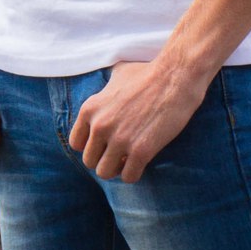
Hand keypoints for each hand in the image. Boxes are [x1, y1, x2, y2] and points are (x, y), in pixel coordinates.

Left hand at [67, 59, 204, 181]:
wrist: (175, 77)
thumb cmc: (148, 73)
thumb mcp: (116, 75)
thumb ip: (106, 87)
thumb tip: (107, 84)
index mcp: (90, 109)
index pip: (75, 143)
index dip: (90, 146)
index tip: (104, 144)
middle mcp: (100, 125)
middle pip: (89, 161)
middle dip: (103, 160)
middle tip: (119, 154)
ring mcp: (120, 139)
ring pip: (105, 172)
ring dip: (116, 170)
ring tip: (128, 160)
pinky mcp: (141, 150)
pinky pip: (128, 177)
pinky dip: (133, 174)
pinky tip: (141, 163)